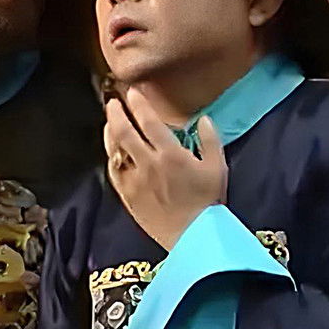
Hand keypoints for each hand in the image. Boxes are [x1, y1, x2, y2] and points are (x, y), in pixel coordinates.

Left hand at [104, 87, 227, 251]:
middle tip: (112, 101)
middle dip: (116, 112)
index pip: (149, 122)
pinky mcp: (126, 194)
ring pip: (114, 149)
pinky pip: (113, 170)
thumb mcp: (218, 168)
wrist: (192, 235)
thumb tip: (204, 119)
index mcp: (171, 155)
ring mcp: (134, 179)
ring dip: (110, 131)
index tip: (133, 92)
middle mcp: (149, 164)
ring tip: (110, 121)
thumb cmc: (208, 202)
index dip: (139, 104)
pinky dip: (111, 156)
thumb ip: (211, 141)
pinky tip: (112, 150)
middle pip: (125, 131)